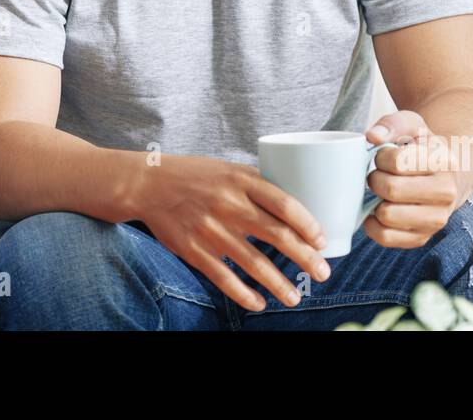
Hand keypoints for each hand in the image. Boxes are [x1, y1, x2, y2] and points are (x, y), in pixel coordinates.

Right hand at [134, 154, 330, 312]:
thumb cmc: (196, 176)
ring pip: (254, 262)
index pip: (284, 203)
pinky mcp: (194, 250)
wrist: (148, 184)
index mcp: (241, 180)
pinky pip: (224, 278)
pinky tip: (259, 302)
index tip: (322, 240)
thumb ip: (258, 186)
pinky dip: (244, 294)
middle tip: (323, 273)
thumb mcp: (229, 169)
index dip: (307, 224)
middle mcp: (228, 204)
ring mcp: (211, 229)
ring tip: (295, 297)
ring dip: (279, 283)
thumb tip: (296, 207)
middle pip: (276, 235)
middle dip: (305, 257)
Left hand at [363, 111, 465, 248]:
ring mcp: (437, 219)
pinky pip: (385, 237)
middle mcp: (446, 193)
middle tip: (379, 175)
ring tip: (381, 192)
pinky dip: (372, 225)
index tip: (384, 156)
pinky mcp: (423, 237)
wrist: (445, 176)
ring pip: (387, 215)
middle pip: (391, 189)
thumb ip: (391, 123)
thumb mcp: (412, 125)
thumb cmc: (423, 148)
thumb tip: (372, 136)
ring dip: (374, 202)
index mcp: (444, 162)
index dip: (381, 157)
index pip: (398, 162)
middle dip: (375, 179)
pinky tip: (376, 211)